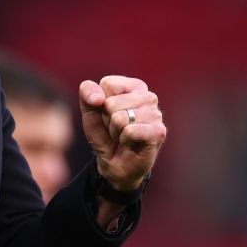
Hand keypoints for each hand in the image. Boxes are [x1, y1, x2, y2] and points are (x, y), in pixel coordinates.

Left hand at [79, 76, 164, 192]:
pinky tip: (131, 143)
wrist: (113, 163)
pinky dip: (124, 140)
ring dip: (115, 131)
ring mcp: (156, 114)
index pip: (108, 84)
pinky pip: (130, 131)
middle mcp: (148, 96)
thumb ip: (87, 92)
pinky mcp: (159, 131)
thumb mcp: (89, 111)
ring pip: (120, 118)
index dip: (100, 103)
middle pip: (112, 103)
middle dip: (107, 120)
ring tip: (123, 136)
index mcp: (134, 86)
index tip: (107, 114)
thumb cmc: (104, 134)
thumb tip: (98, 98)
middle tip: (116, 129)